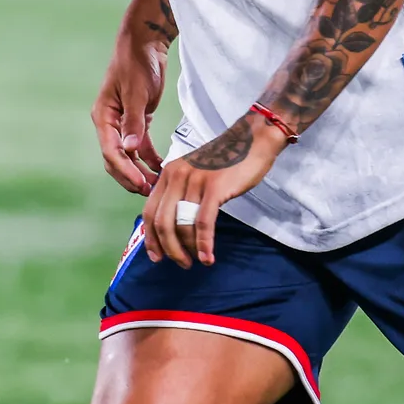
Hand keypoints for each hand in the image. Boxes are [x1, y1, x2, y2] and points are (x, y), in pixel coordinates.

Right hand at [92, 27, 166, 194]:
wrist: (145, 43)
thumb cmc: (136, 63)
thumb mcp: (136, 92)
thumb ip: (133, 121)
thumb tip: (129, 150)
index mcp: (103, 117)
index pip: (111, 152)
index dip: (125, 171)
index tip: (140, 184)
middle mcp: (109, 124)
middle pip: (116, 160)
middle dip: (131, 177)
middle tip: (149, 192)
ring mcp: (123, 124)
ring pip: (128, 157)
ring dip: (140, 172)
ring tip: (156, 186)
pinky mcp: (137, 121)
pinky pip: (140, 147)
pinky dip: (149, 159)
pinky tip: (160, 169)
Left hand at [143, 112, 288, 267]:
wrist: (253, 140)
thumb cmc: (226, 161)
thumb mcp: (194, 174)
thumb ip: (181, 195)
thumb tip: (172, 229)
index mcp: (168, 174)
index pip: (149, 211)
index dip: (151, 238)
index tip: (157, 256)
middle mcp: (176, 176)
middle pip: (162, 222)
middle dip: (168, 248)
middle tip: (181, 263)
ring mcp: (195, 181)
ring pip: (182, 225)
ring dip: (187, 249)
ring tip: (197, 260)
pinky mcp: (214, 187)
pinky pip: (203, 223)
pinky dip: (204, 244)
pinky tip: (208, 257)